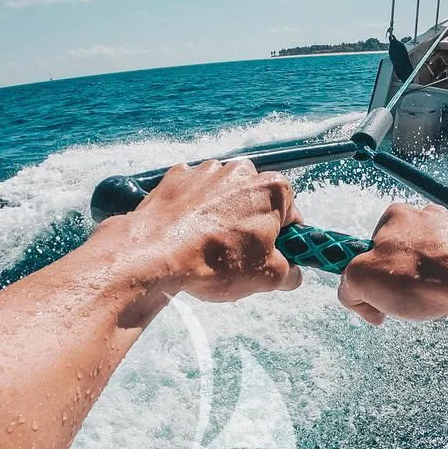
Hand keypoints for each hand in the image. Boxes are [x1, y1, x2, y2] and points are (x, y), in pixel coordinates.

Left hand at [123, 159, 302, 301]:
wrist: (156, 254)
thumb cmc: (215, 261)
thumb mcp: (267, 278)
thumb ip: (290, 272)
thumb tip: (292, 273)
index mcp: (271, 189)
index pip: (290, 214)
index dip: (284, 238)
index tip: (274, 253)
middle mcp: (241, 171)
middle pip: (255, 202)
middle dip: (251, 225)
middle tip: (238, 255)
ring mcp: (206, 171)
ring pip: (223, 197)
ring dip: (221, 217)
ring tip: (208, 248)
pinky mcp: (177, 177)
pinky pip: (193, 195)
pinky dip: (193, 211)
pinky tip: (187, 235)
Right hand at [337, 203, 447, 326]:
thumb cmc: (421, 279)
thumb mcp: (360, 282)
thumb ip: (347, 287)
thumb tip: (352, 296)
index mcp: (397, 216)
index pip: (374, 243)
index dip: (371, 272)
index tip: (375, 293)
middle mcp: (430, 215)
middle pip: (407, 249)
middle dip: (403, 276)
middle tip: (406, 300)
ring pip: (438, 256)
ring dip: (433, 278)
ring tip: (435, 299)